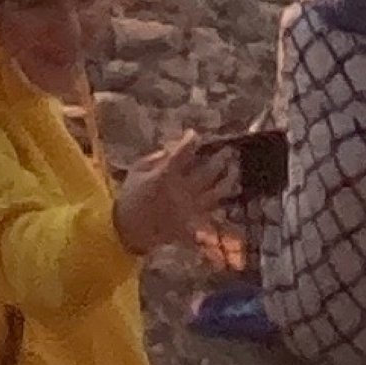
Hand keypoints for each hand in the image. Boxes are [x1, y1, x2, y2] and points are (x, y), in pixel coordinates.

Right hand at [116, 135, 231, 255]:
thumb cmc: (132, 196)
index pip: (182, 153)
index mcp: (165, 176)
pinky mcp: (194, 225)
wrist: (131, 230)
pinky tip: (228, 198)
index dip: (190, 141)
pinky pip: (212, 216)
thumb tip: (173, 147)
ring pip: (216, 194)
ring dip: (228, 180)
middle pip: (207, 173)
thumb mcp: (137, 170)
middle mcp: (181, 192)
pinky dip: (222, 208)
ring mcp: (190, 210)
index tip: (194, 134)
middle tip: (228, 151)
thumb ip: (156, 157)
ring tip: (234, 169)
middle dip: (219, 159)